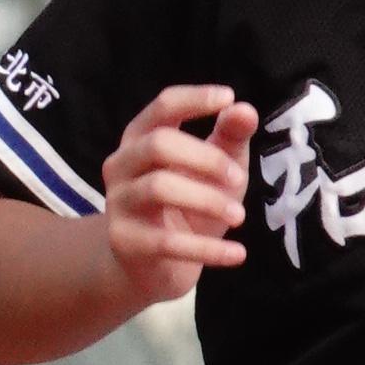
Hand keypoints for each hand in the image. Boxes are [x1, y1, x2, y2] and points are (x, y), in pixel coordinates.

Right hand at [103, 87, 256, 305]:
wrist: (155, 267)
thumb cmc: (188, 207)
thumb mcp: (215, 170)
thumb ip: (229, 139)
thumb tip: (245, 110)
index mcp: (142, 138)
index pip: (163, 107)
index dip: (194, 99)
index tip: (228, 97)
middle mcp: (121, 164)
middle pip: (158, 144)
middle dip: (205, 159)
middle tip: (239, 179)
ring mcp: (118, 203)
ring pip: (159, 188)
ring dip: (208, 200)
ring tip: (240, 217)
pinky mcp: (124, 242)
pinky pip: (167, 243)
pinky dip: (208, 249)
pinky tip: (238, 254)